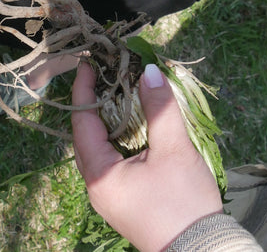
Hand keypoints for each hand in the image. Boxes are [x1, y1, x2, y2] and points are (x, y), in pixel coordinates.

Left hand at [72, 62, 221, 251]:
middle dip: (91, 104)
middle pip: (84, 135)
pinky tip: (129, 127)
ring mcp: (106, 196)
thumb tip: (148, 71)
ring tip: (115, 96)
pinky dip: (114, 139)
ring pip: (96, 149)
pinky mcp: (120, 200)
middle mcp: (95, 185)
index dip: (84, 90)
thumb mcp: (173, 151)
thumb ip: (159, 109)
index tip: (88, 64)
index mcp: (99, 173)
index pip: (82, 122)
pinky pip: (108, 161)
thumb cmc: (184, 203)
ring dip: (104, 122)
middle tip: (102, 77)